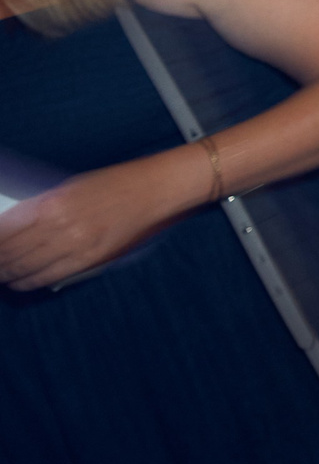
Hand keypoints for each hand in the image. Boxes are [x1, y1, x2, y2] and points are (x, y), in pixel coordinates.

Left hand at [0, 153, 197, 290]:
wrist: (157, 190)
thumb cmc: (118, 182)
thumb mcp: (72, 187)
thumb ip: (42, 207)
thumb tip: (13, 226)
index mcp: (52, 204)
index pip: (4, 231)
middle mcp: (60, 227)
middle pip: (10, 252)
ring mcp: (74, 246)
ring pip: (24, 268)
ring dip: (7, 273)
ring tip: (1, 273)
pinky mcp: (88, 260)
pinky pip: (47, 276)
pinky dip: (28, 281)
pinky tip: (20, 280)